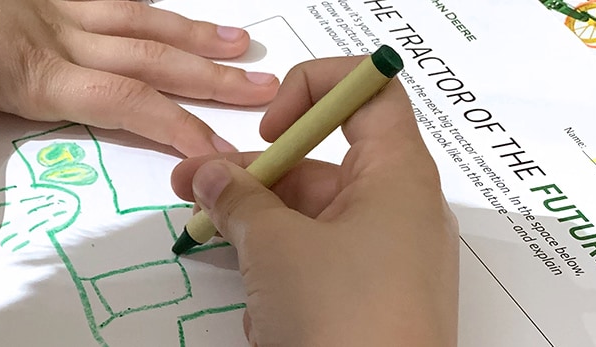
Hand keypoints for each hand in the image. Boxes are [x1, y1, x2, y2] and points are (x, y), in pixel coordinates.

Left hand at [0, 0, 279, 239]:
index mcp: (40, 72)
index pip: (124, 103)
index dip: (175, 126)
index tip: (217, 149)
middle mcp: (63, 36)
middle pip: (150, 60)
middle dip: (209, 80)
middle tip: (262, 92)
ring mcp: (60, 3)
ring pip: (142, 20)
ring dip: (194, 37)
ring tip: (241, 47)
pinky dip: (153, 4)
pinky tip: (174, 11)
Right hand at [170, 57, 460, 346]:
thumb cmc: (344, 319)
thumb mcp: (274, 247)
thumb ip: (238, 198)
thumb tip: (211, 173)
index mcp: (398, 175)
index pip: (369, 92)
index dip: (314, 90)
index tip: (268, 127)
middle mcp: (402, 212)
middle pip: (326, 163)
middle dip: (257, 176)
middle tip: (193, 189)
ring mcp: (391, 263)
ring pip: (315, 222)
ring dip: (260, 232)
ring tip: (216, 251)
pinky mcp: (375, 306)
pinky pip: (323, 269)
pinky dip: (284, 277)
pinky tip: (262, 313)